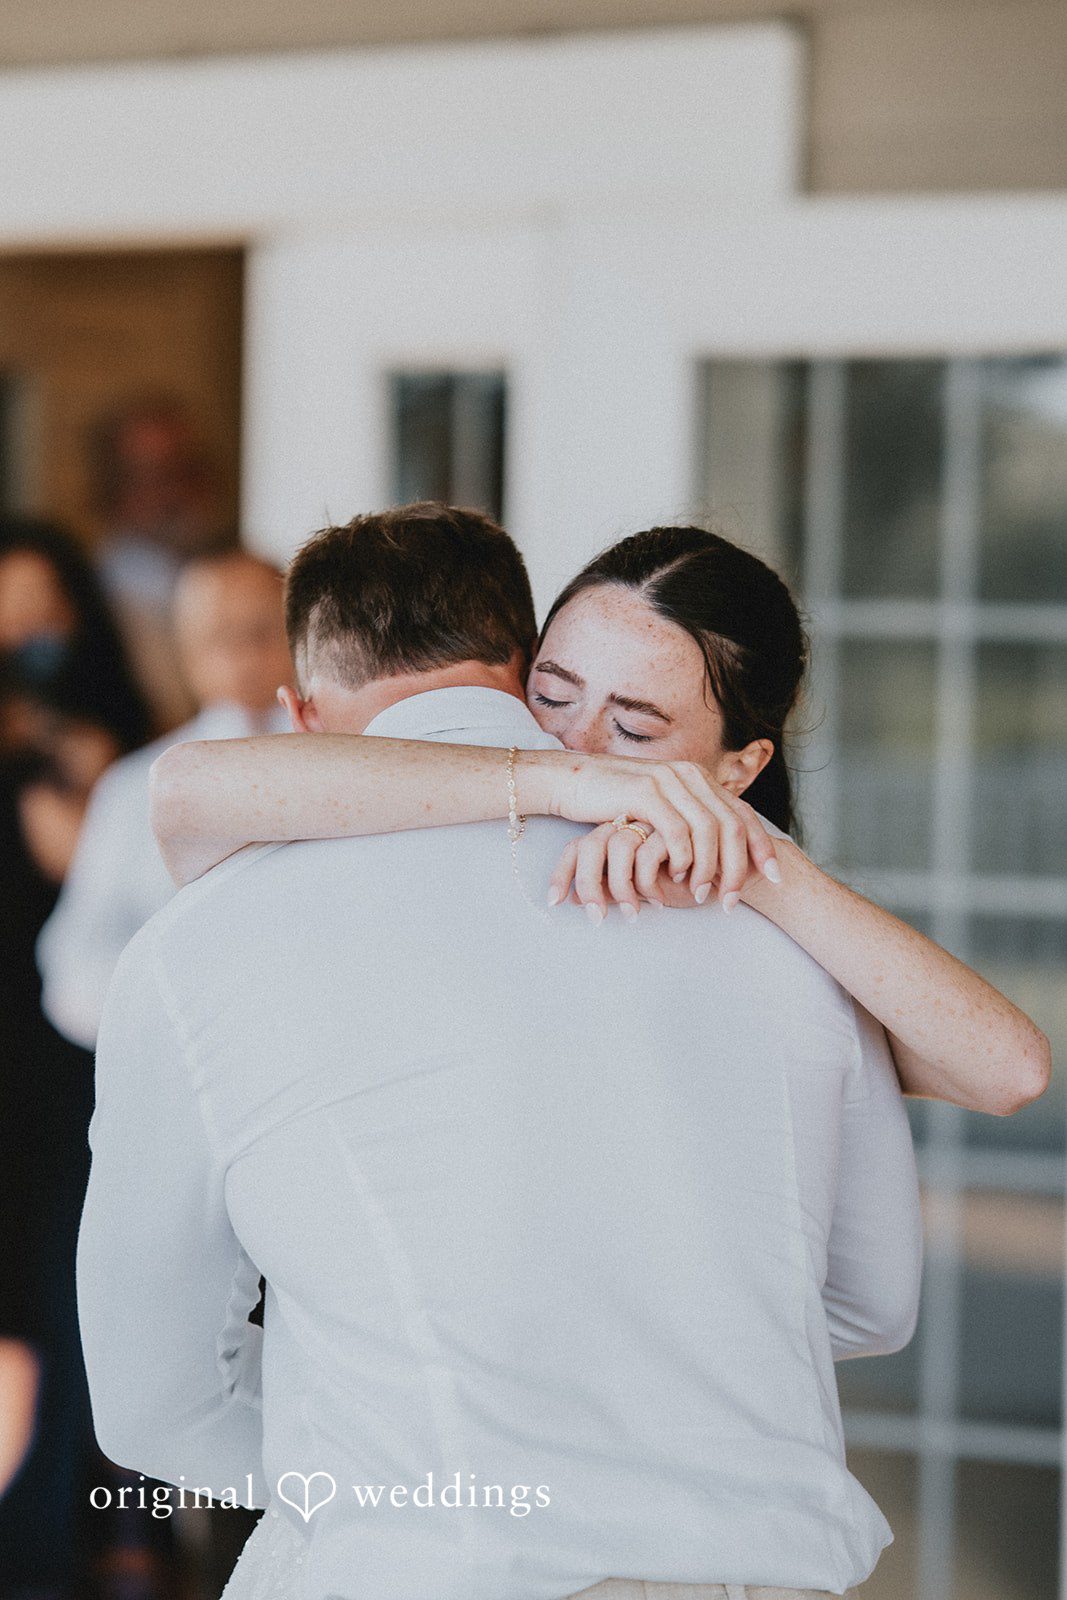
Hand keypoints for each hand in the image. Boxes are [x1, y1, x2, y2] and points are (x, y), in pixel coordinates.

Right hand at [544, 756, 781, 916]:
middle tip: (732, 900)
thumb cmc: (612, 800)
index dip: (762, 847)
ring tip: (703, 896)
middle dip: (740, 867)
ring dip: (710, 869)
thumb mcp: (658, 806)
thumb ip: (686, 818)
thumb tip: (715, 850)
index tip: (773, 878)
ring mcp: (669, 781)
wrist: (569, 781)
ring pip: (710, 831)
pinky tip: (678, 877)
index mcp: (698, 778)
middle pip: (734, 825)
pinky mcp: (645, 793)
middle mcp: (690, 775)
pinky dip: (684, 858)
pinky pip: (678, 832)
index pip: (743, 813)